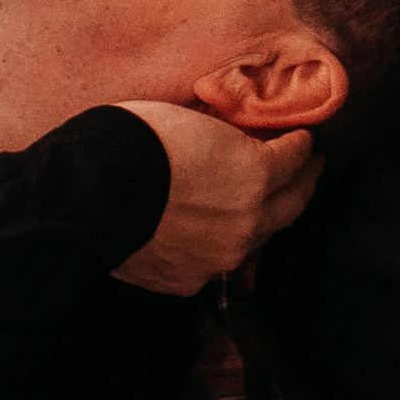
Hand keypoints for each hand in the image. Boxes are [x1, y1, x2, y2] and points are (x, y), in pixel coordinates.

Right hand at [111, 101, 319, 293]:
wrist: (88, 195)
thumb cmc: (135, 141)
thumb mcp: (192, 119)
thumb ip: (227, 135)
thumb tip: (239, 134)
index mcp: (256, 175)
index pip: (295, 158)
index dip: (301, 145)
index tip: (303, 139)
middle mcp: (249, 222)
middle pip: (292, 203)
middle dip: (304, 182)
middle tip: (311, 168)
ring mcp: (220, 257)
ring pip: (257, 236)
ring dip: (266, 215)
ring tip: (265, 200)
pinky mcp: (190, 280)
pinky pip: (216, 259)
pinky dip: (222, 241)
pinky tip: (214, 229)